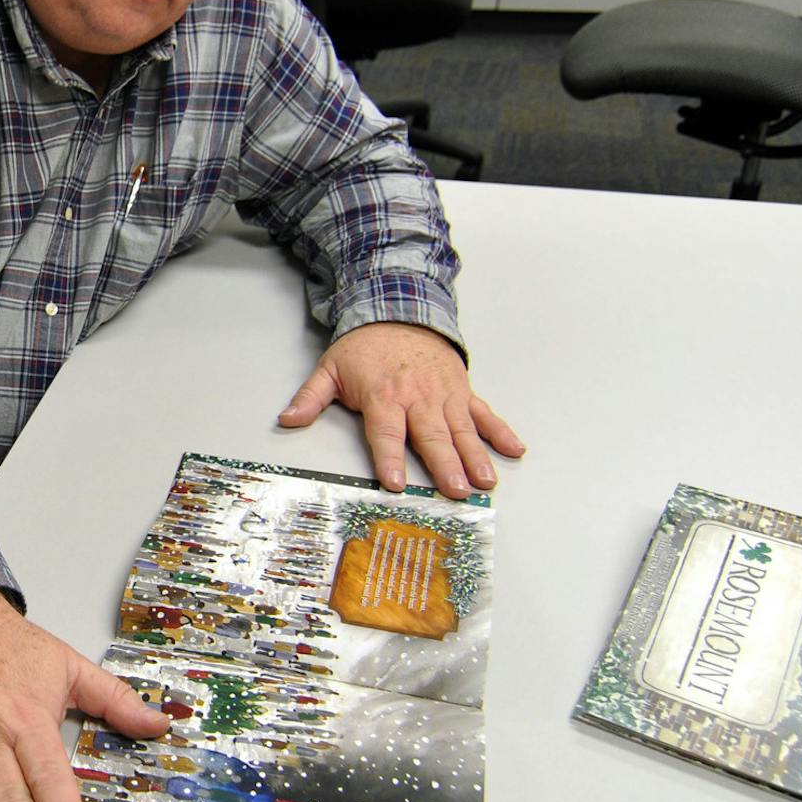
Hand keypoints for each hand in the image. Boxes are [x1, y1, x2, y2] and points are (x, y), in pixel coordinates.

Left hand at [277, 321, 524, 498]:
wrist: (399, 310)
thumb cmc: (365, 348)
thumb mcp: (330, 369)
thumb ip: (311, 398)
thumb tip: (287, 420)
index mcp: (384, 396)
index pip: (386, 433)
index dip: (390, 459)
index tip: (395, 484)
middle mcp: (418, 398)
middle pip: (432, 436)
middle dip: (444, 465)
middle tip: (456, 491)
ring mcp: (444, 395)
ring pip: (462, 430)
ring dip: (475, 457)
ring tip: (485, 482)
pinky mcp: (462, 391)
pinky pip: (484, 414)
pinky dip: (501, 432)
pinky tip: (514, 451)